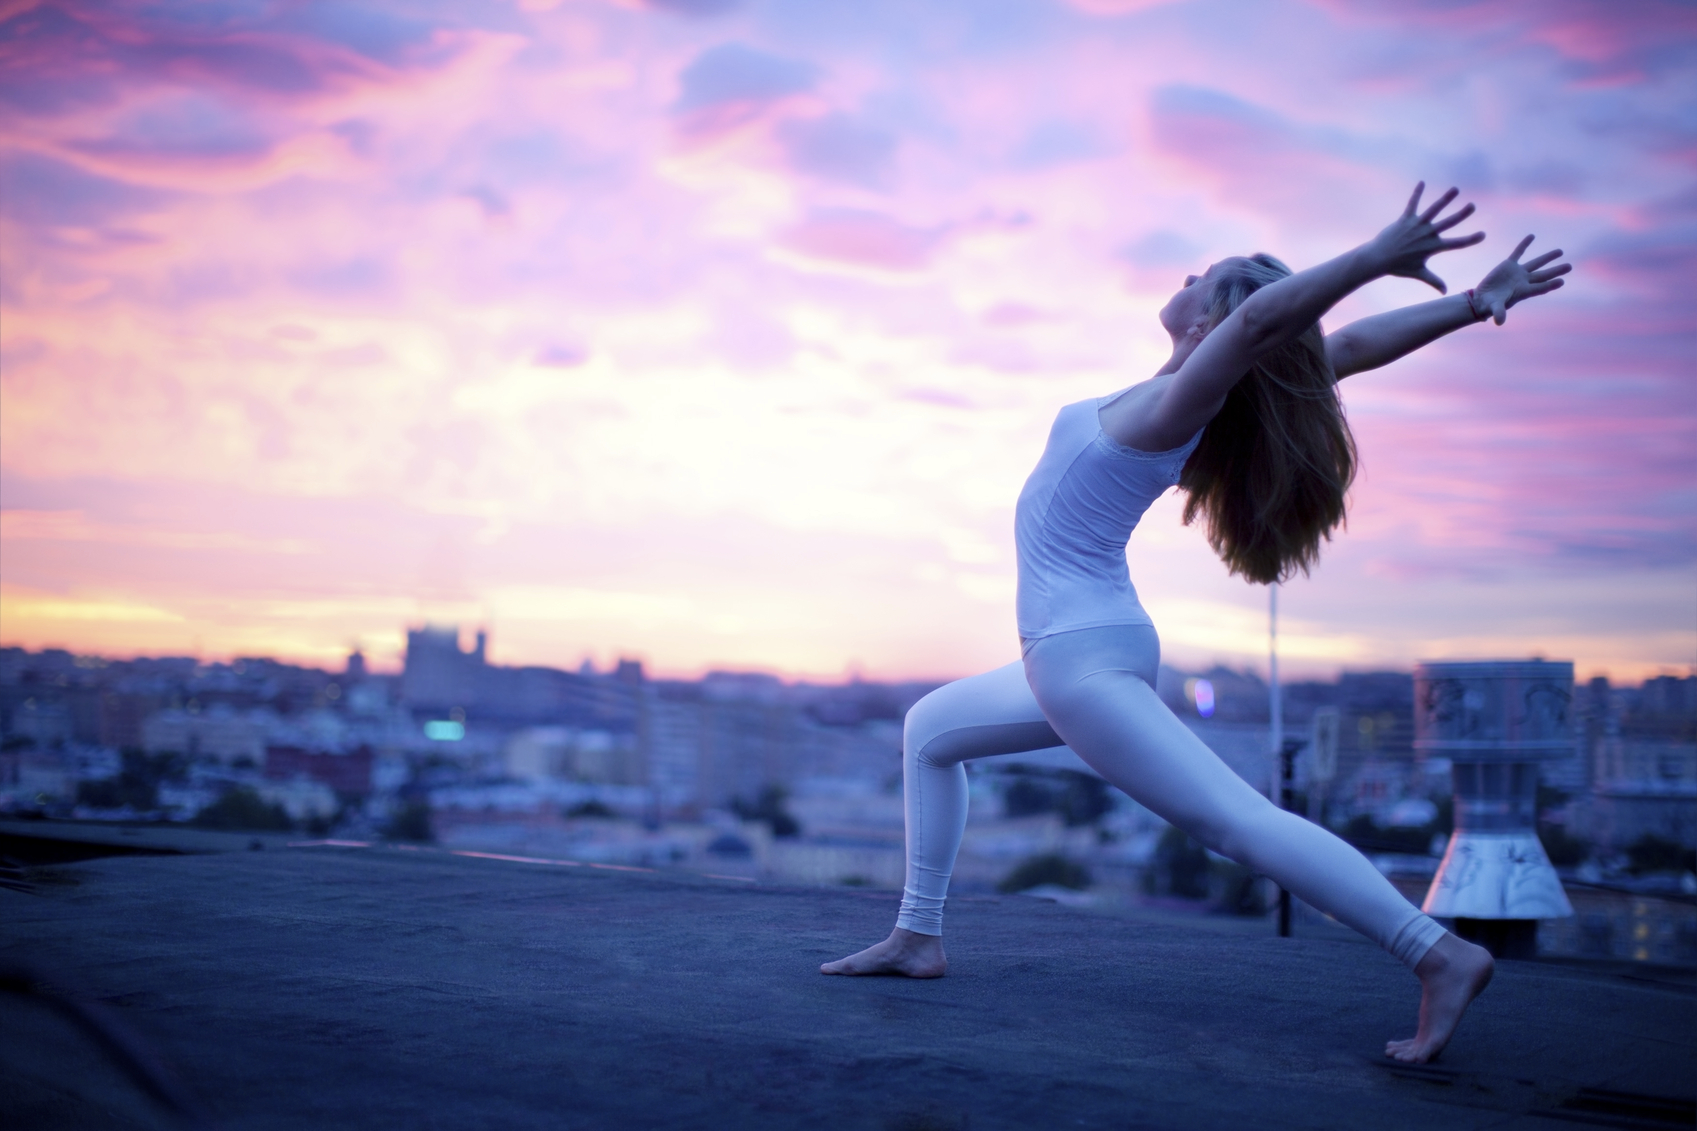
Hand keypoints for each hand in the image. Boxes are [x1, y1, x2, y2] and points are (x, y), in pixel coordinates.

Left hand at [1365, 183, 1485, 293]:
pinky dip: (1417, 193)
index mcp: (1433, 247)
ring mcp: (1416, 226)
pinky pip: (1412, 204)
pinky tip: (1422, 182)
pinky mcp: (1405, 219)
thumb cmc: (1398, 267)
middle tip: (1473, 206)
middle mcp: (1427, 235)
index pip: (1456, 244)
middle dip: (1461, 214)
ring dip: (1445, 199)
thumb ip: (1433, 281)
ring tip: (1455, 189)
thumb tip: (1445, 292)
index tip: (1483, 234)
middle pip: (1448, 223)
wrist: (1378, 258)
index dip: (1470, 240)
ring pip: (1433, 210)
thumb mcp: (1418, 273)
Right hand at [1471, 235, 1569, 324]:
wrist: (1482, 298)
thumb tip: (1499, 322)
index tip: (1561, 281)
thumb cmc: (1489, 305)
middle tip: (1569, 267)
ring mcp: (1518, 273)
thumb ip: (1498, 312)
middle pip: (1543, 275)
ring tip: (1560, 252)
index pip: (1539, 288)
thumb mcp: (1494, 307)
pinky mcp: (1509, 265)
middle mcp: (1523, 281)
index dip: (1550, 285)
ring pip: (1536, 263)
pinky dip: (1524, 245)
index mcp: (1522, 292)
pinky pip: (1518, 253)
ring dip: (1548, 257)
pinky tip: (1532, 236)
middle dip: (1556, 271)